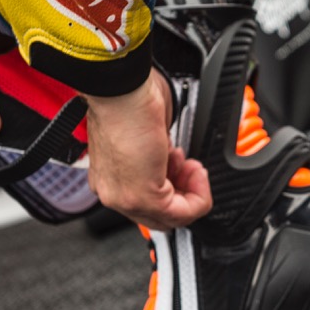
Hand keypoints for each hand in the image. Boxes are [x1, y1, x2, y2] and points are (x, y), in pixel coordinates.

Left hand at [85, 69, 212, 230]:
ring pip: (173, 218)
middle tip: (192, 168)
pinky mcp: (142, 197)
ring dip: (194, 192)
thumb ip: (158, 157)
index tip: (183, 166)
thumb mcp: (147, 136)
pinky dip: (199, 195)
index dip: (174, 187)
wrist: (120, 92)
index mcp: (110, 179)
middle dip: (185, 193)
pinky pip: (182, 212)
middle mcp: (114, 193)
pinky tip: (196, 171)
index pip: (147, 204)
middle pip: (160, 216)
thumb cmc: (127, 100)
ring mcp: (126, 199)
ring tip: (193, 166)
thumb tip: (174, 160)